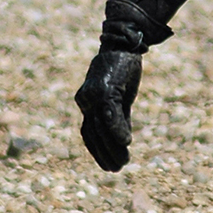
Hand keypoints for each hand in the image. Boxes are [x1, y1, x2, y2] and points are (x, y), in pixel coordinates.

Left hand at [74, 49, 141, 171]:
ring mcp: (93, 95)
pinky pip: (109, 115)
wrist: (124, 43)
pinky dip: (117, 130)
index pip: (89, 132)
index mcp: (87, 101)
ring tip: (123, 162)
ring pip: (100, 128)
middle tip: (116, 169)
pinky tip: (126, 143)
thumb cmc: (122, 68)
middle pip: (92, 133)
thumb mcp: (120, 96)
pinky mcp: (104, 89)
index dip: (97, 150)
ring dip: (111, 147)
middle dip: (103, 153)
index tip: (108, 164)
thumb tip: (122, 140)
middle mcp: (85, 99)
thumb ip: (119, 116)